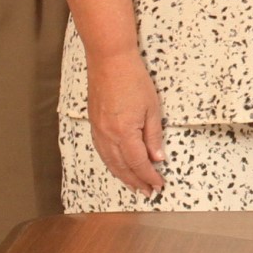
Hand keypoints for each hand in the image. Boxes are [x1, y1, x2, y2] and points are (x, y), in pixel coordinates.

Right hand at [86, 45, 166, 193]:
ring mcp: (98, 131)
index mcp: (124, 133)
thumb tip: (157, 157)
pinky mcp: (94, 124)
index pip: (138, 163)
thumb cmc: (132, 78)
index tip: (158, 185)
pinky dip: (112, 163)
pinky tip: (118, 166)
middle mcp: (108, 136)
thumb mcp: (152, 107)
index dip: (149, 176)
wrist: (109, 60)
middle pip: (123, 167)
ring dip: (123, 176)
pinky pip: (102, 152)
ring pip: (110, 162)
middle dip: (136, 182)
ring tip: (134, 185)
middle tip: (147, 192)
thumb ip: (153, 135)